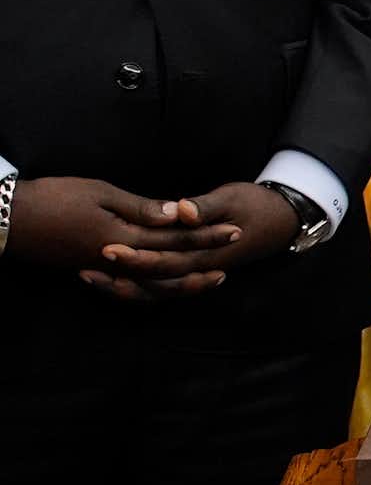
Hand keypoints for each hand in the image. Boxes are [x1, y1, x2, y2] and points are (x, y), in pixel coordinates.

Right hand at [14, 175, 238, 298]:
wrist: (9, 221)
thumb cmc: (53, 198)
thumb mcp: (99, 193)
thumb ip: (140, 207)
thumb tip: (178, 212)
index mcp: (124, 236)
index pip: (175, 237)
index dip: (207, 235)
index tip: (234, 230)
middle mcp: (118, 260)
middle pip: (171, 266)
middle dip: (204, 259)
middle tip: (233, 256)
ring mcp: (106, 271)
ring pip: (154, 285)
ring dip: (183, 283)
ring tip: (210, 279)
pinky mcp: (93, 274)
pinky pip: (131, 290)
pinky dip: (153, 291)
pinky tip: (167, 287)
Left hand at [85, 179, 294, 301]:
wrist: (283, 220)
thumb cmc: (256, 205)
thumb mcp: (234, 198)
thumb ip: (206, 206)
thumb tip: (184, 212)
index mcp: (211, 252)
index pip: (170, 261)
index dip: (138, 257)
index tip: (108, 248)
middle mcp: (203, 268)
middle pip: (157, 280)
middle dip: (121, 273)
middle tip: (88, 264)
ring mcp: (198, 271)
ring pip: (157, 290)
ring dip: (124, 285)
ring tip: (90, 276)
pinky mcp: (193, 268)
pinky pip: (161, 285)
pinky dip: (136, 284)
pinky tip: (112, 276)